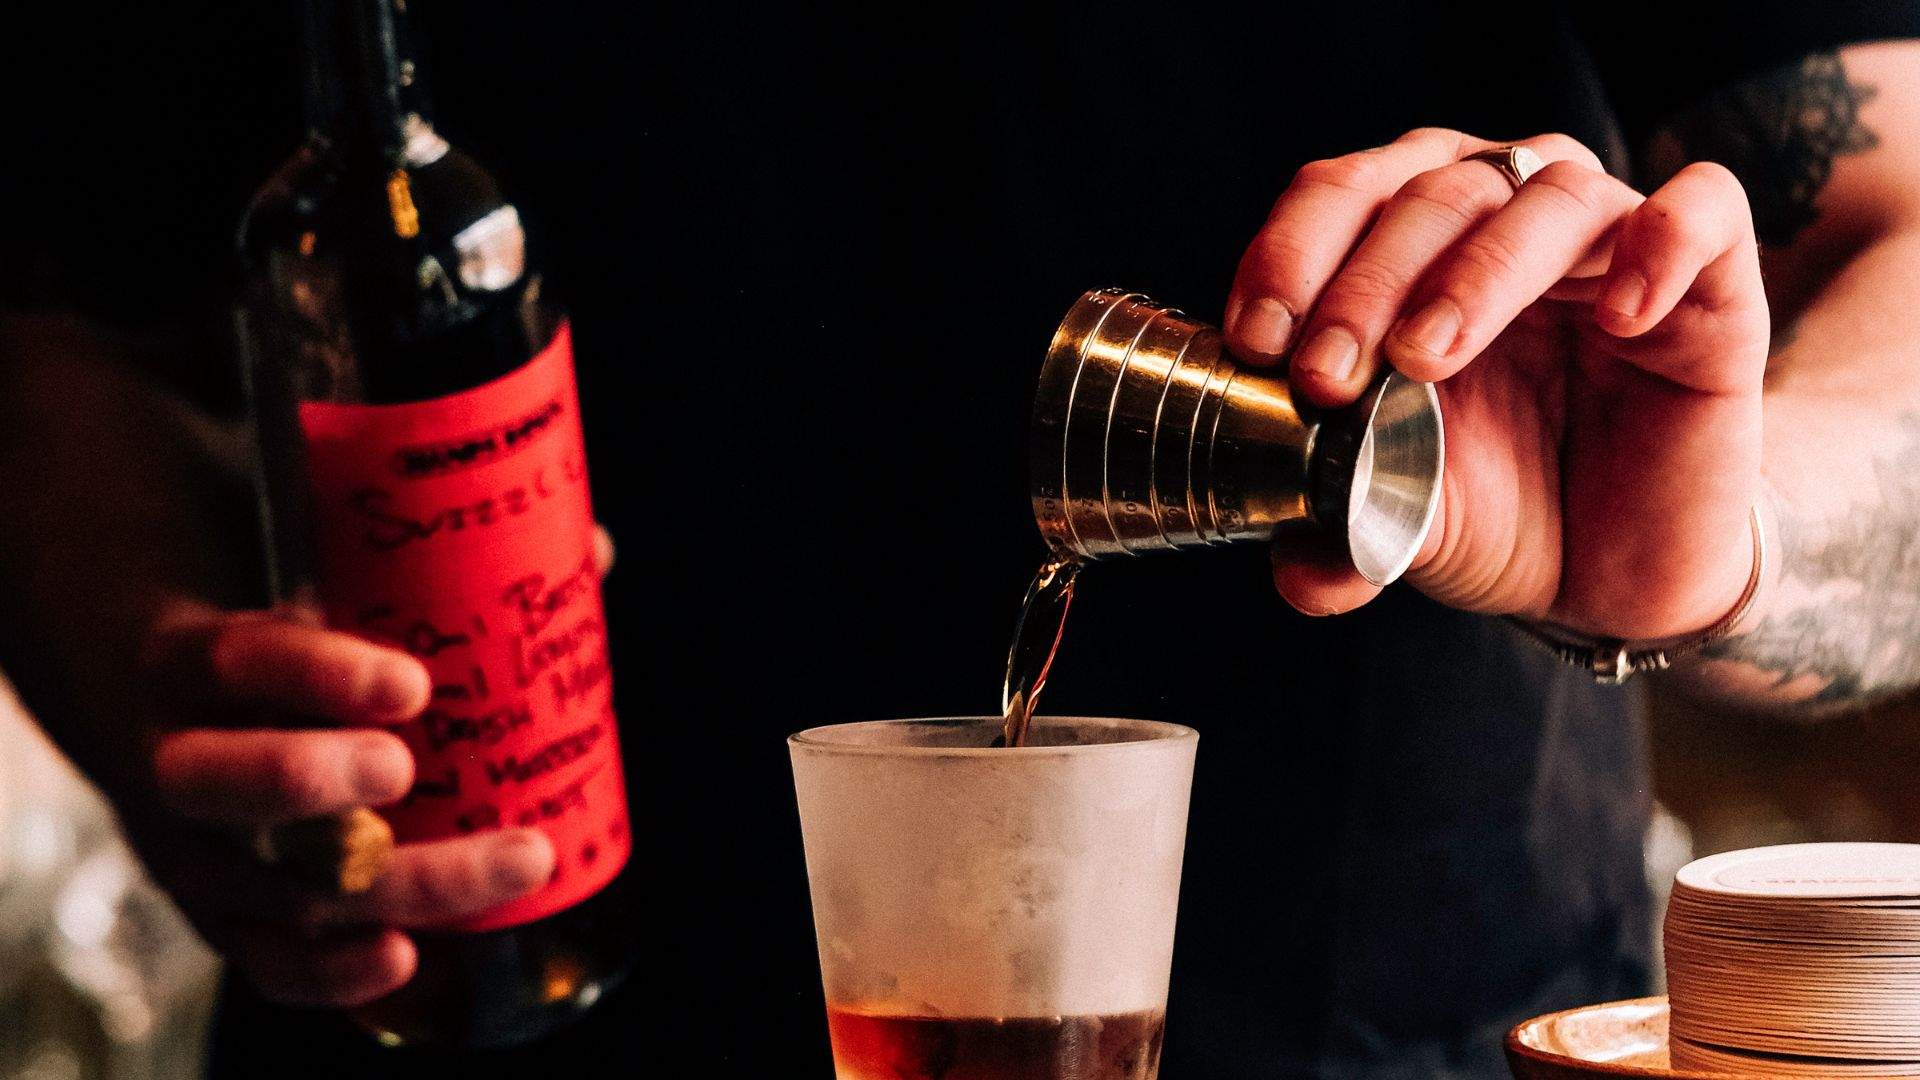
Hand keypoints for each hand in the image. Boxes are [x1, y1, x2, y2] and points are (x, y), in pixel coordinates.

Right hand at [121, 526, 617, 1007]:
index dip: (317, 673)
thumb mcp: (310, 579)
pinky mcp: (218, 913)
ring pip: (259, 883)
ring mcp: (187, 846)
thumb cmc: (271, 640)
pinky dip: (330, 971)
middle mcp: (170, 755)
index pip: (238, 659)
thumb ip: (430, 561)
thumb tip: (593, 552)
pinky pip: (262, 957)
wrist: (154, 704)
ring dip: (388, 884)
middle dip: (307, 780)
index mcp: (187, 657)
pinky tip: (410, 957)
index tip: (411, 684)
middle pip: (213, 780)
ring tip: (511, 861)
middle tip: (403, 767)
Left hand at [1225, 128, 1768, 637]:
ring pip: (1551, 192)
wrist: (1620, 569)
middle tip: (1327, 376)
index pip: (1343, 194)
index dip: (1290, 253)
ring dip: (1475, 271)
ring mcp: (1609, 244)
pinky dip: (1660, 242)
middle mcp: (1506, 218)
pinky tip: (1619, 318)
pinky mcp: (1711, 283)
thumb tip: (1298, 573)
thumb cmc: (1501, 506)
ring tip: (1426, 357)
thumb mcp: (1399, 521)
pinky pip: (1701, 209)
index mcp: (1412, 246)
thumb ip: (1336, 532)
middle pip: (1434, 189)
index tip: (1260, 339)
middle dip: (1362, 283)